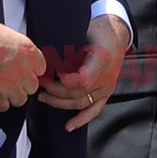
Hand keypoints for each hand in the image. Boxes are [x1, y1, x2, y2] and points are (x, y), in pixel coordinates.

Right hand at [0, 15, 45, 111]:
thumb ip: (19, 49)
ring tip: (0, 87)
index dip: (30, 70)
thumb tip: (19, 56)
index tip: (23, 71)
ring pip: (20, 99)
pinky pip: (4, 107)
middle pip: (32, 86)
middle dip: (22, 84)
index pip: (41, 69)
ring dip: (11, 95)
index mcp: (30, 53)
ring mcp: (11, 86)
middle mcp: (25, 71)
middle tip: (9, 78)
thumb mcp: (9, 34)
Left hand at [37, 14, 127, 130]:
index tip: (49, 75)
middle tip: (39, 84)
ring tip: (44, 98)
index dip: (65, 82)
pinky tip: (69, 126)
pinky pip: (94, 110)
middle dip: (54, 91)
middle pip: (77, 93)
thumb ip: (69, 44)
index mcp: (101, 59)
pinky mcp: (106, 93)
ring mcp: (106, 87)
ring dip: (60, 103)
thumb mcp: (84, 31)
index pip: (82, 80)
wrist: (117, 35)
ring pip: (81, 103)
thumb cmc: (98, 31)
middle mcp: (105, 76)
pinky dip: (81, 119)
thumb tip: (46, 54)